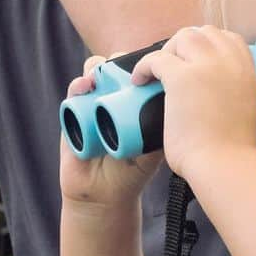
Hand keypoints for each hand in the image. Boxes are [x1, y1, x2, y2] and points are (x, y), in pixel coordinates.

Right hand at [59, 56, 164, 211]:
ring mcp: (92, 103)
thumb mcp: (155, 149)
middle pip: (115, 65)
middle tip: (130, 71)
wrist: (105, 194)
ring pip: (93, 72)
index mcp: (134, 101)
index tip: (149, 67)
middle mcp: (113, 96)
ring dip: (97, 68)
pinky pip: (73, 93)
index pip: (138, 71)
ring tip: (103, 76)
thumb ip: (164, 129)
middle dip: (120, 61)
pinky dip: (77, 86)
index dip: (142, 64)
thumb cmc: (133, 170)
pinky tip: (84, 87)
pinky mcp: (72, 113)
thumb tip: (183, 108)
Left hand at [128, 26, 255, 180]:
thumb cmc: (232, 150)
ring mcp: (207, 66)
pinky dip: (144, 67)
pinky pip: (156, 58)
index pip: (229, 38)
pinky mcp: (181, 78)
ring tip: (159, 72)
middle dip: (186, 44)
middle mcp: (231, 62)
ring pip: (183, 37)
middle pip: (205, 33)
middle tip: (174, 66)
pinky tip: (139, 81)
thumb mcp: (243, 109)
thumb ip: (232, 93)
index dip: (209, 45)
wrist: (225, 164)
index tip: (196, 60)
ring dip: (169, 50)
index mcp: (249, 70)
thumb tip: (213, 94)